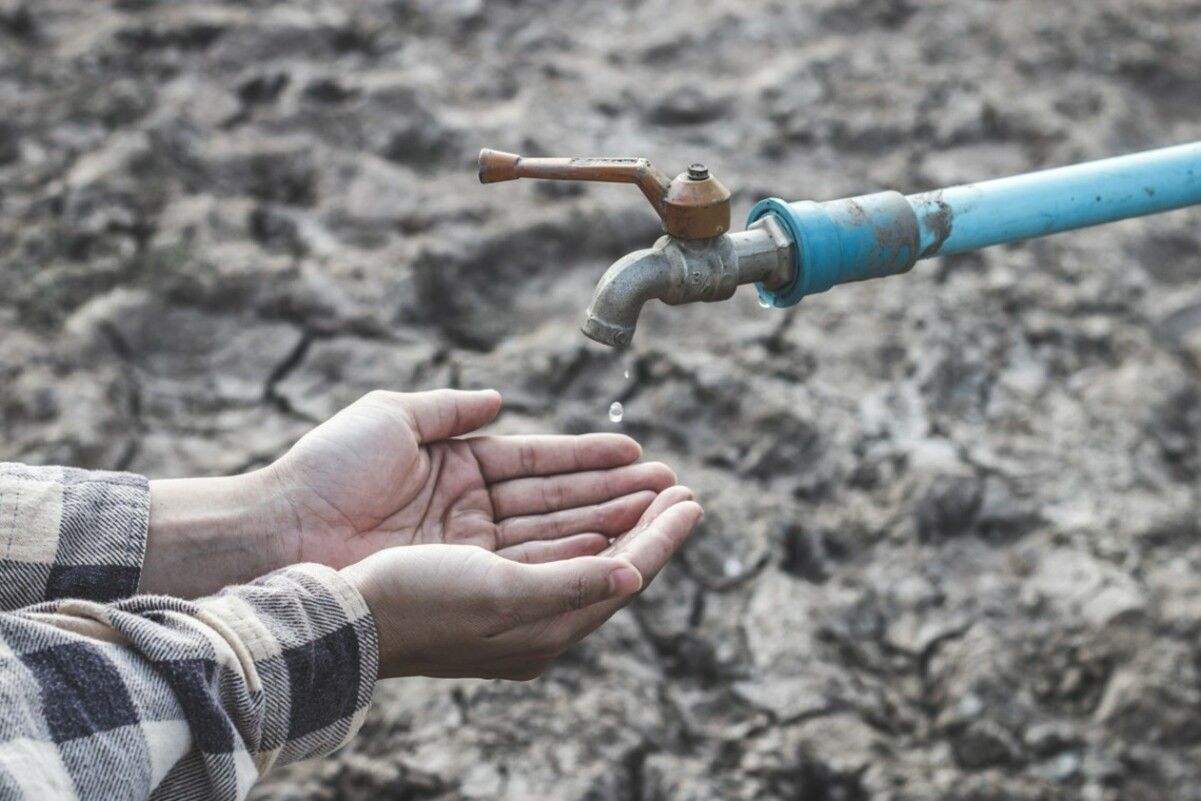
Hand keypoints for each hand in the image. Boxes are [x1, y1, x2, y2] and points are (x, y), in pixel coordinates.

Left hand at [143, 389, 675, 596]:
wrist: (279, 533)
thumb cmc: (325, 472)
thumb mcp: (392, 419)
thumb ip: (450, 408)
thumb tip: (498, 400)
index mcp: (459, 474)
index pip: (541, 466)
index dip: (591, 459)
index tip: (638, 452)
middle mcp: (473, 519)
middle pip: (563, 506)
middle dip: (620, 495)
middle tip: (674, 485)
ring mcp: (474, 555)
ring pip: (562, 538)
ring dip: (617, 524)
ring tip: (669, 508)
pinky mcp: (473, 587)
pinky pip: (542, 571)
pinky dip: (586, 560)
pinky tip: (629, 546)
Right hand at [341, 487, 702, 679]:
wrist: (341, 613)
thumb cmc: (417, 605)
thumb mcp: (502, 595)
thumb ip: (572, 584)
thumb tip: (635, 573)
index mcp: (544, 629)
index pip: (623, 574)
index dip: (661, 536)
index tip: (693, 500)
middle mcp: (532, 614)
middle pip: (607, 558)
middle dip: (645, 519)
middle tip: (680, 484)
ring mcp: (507, 592)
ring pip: (577, 543)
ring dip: (613, 510)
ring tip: (649, 480)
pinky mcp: (481, 571)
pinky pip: (544, 540)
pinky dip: (573, 518)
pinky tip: (589, 503)